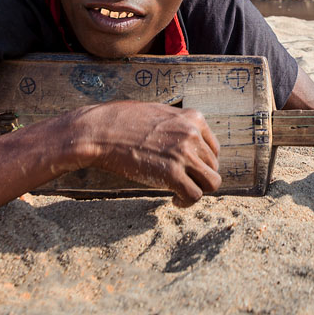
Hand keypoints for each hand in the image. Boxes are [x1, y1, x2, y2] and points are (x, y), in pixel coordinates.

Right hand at [71, 102, 220, 206]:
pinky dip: (186, 202)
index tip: (189, 169)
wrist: (100, 131)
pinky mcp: (171, 174)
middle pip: (213, 165)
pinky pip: (194, 195)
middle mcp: (193, 134)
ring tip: (180, 193)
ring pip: (211, 182)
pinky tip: (174, 200)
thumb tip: (188, 143)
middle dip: (199, 176)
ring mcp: (184, 154)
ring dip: (198, 190)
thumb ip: (178, 125)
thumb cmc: (123, 121)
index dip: (203, 162)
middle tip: (182, 182)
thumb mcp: (159, 112)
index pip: (214, 148)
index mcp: (194, 117)